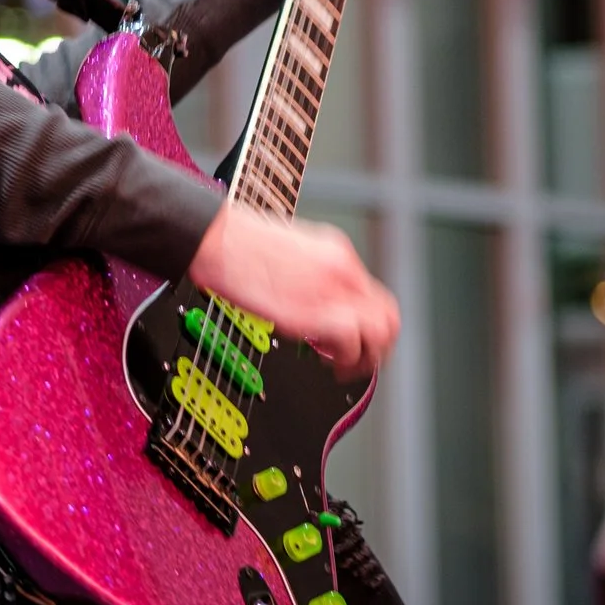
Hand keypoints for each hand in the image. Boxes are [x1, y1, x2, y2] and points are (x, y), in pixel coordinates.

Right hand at [188, 200, 398, 379]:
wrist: (215, 238)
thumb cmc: (236, 243)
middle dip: (378, 344)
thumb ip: (310, 273)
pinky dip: (344, 358)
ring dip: (365, 356)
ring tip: (342, 365)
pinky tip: (326, 359)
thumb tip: (312, 298)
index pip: (374, 295)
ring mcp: (330, 291)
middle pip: (388, 315)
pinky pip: (351, 342)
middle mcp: (342, 270)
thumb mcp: (288, 250)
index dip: (370, 323)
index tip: (355, 338)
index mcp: (337, 252)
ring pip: (380, 332)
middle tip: (358, 358)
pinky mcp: (312, 313)